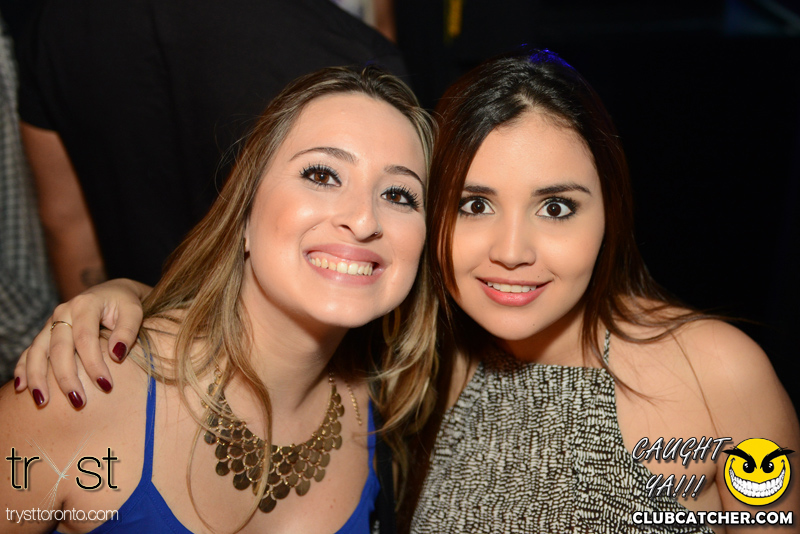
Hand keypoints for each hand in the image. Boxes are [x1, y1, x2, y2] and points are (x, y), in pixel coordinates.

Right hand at [13, 278, 149, 406]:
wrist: (112, 293)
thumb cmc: (125, 304)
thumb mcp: (134, 311)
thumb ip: (128, 330)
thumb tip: (116, 355)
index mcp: (85, 304)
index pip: (86, 338)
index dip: (94, 363)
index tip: (106, 386)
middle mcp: (63, 312)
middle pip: (59, 348)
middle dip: (66, 377)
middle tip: (78, 401)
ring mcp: (51, 323)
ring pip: (38, 351)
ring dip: (38, 377)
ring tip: (43, 401)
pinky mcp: (46, 333)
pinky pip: (29, 351)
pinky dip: (23, 368)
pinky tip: (22, 388)